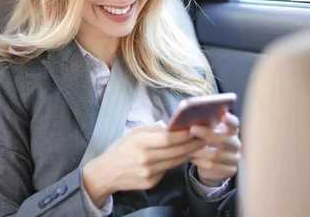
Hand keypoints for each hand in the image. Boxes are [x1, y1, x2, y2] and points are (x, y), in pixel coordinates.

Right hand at [82, 124, 204, 206]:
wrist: (106, 173)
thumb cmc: (120, 150)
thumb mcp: (132, 134)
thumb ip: (153, 130)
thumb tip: (172, 127)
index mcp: (140, 143)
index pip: (168, 139)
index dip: (184, 135)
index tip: (195, 129)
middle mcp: (145, 159)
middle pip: (176, 151)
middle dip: (192, 144)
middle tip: (203, 138)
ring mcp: (149, 173)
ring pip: (175, 162)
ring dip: (187, 153)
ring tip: (196, 146)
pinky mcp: (152, 182)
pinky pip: (167, 170)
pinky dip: (174, 162)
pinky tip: (177, 156)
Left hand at [188, 112, 240, 186]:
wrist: (209, 164)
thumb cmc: (205, 142)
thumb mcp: (205, 132)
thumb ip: (202, 125)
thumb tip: (188, 118)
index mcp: (231, 131)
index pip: (233, 123)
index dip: (229, 120)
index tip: (223, 115)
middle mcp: (235, 144)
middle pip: (223, 139)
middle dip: (206, 134)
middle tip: (192, 129)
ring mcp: (234, 158)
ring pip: (215, 154)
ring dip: (198, 150)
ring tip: (186, 147)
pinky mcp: (230, 170)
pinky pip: (213, 166)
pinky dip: (200, 161)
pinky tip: (191, 158)